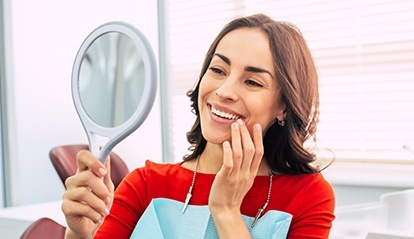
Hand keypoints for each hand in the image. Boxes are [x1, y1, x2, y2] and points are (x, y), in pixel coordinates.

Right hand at [61, 150, 113, 238]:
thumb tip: (107, 156)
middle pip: (86, 176)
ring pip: (84, 193)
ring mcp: (68, 194)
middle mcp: (74, 181)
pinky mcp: (66, 207)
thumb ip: (105, 172)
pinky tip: (97, 217)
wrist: (91, 225)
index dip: (93, 161)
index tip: (103, 172)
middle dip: (101, 188)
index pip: (82, 156)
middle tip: (107, 197)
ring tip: (104, 211)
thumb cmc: (98, 204)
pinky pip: (82, 208)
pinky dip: (95, 214)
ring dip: (99, 204)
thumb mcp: (106, 186)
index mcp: (83, 172)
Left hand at [208, 119, 262, 236]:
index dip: (258, 138)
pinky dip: (229, 152)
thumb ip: (246, 167)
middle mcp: (246, 173)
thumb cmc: (231, 194)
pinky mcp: (226, 178)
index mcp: (252, 173)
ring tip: (234, 126)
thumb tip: (244, 152)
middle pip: (250, 150)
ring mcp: (236, 176)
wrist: (225, 210)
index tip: (256, 126)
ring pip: (240, 153)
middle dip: (246, 134)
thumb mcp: (244, 180)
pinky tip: (227, 142)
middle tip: (241, 121)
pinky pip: (229, 163)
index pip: (259, 152)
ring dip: (237, 138)